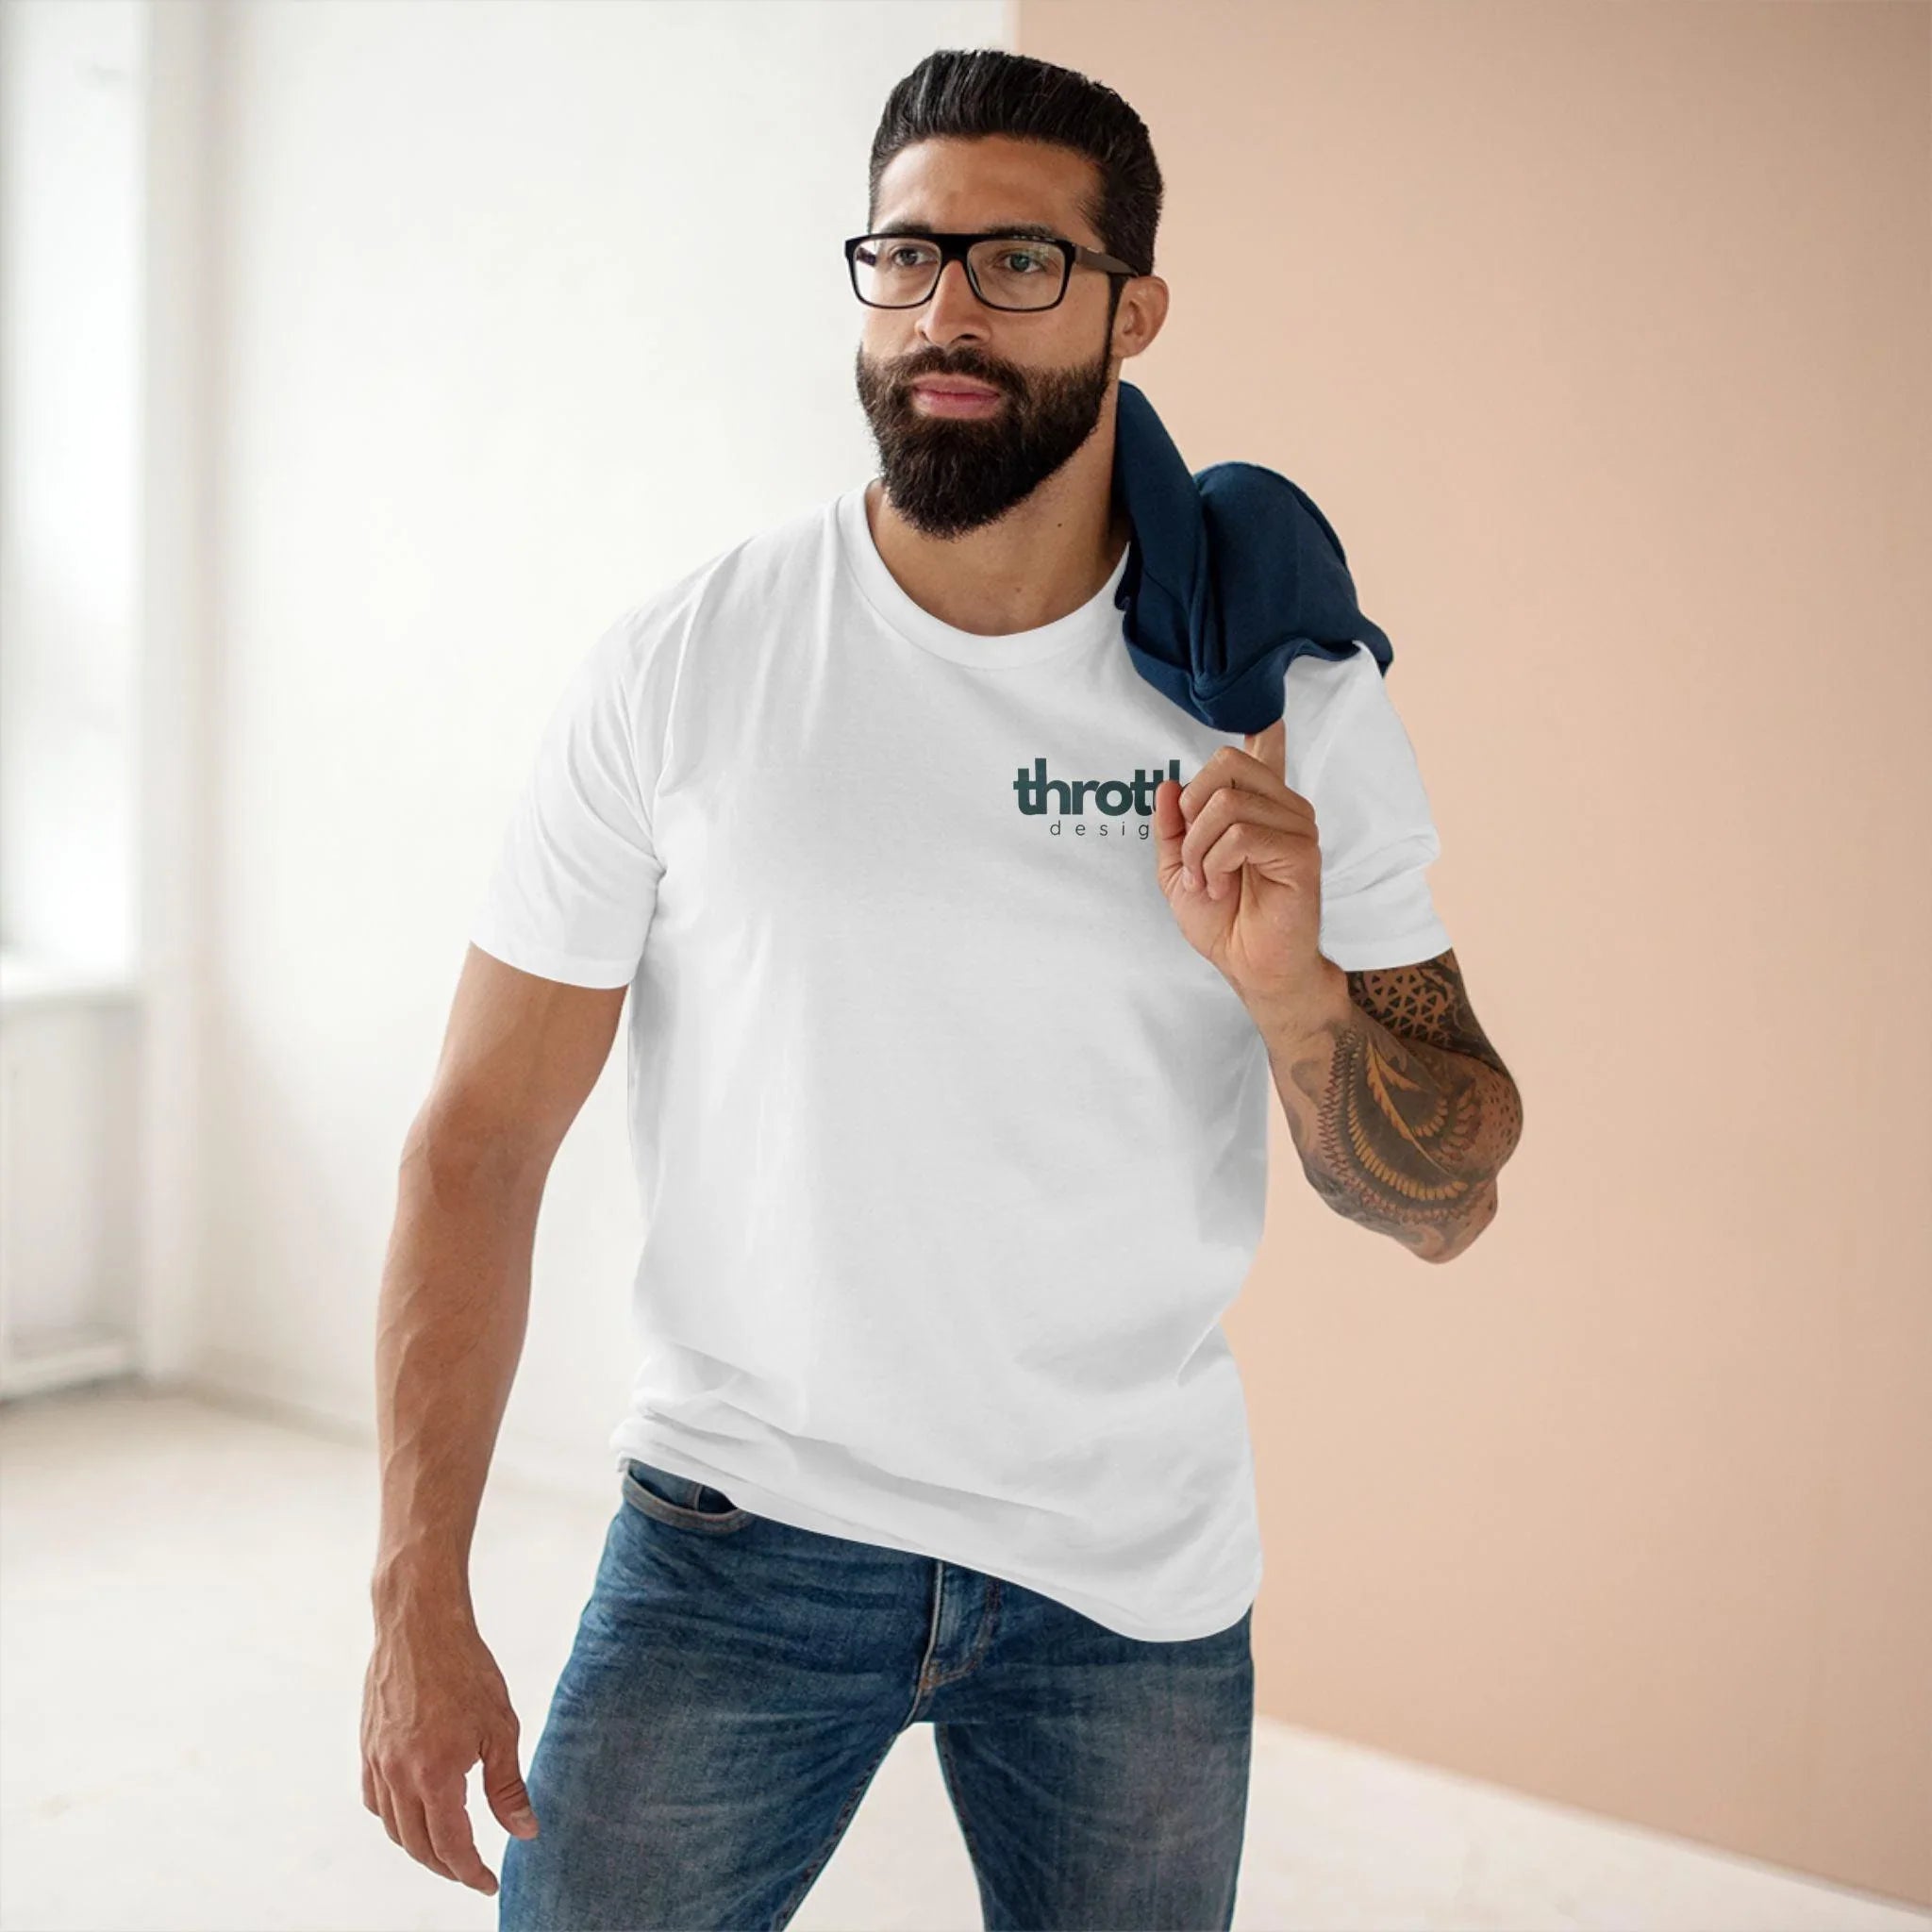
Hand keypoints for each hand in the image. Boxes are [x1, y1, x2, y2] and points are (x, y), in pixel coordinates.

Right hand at [360, 1603, 538, 1895]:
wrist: (420, 1624)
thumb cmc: (465, 1668)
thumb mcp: (500, 1727)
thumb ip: (507, 1787)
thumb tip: (524, 1831)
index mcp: (434, 1776)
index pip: (450, 1846)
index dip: (470, 1872)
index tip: (488, 1883)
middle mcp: (398, 1776)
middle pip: (417, 1846)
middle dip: (446, 1867)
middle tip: (470, 1871)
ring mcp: (377, 1762)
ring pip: (392, 1827)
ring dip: (418, 1846)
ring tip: (446, 1848)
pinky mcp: (367, 1746)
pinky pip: (374, 1800)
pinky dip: (393, 1818)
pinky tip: (412, 1812)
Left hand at [1152, 717, 1337, 1012]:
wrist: (1247, 966)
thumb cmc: (1222, 921)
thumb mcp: (1179, 870)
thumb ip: (1172, 828)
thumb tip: (1168, 785)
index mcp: (1257, 808)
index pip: (1265, 753)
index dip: (1266, 731)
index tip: (1270, 718)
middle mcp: (1282, 808)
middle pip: (1226, 764)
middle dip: (1191, 811)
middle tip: (1194, 855)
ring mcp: (1296, 826)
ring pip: (1226, 803)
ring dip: (1200, 849)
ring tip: (1209, 882)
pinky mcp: (1300, 851)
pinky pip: (1240, 834)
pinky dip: (1216, 863)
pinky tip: (1223, 887)